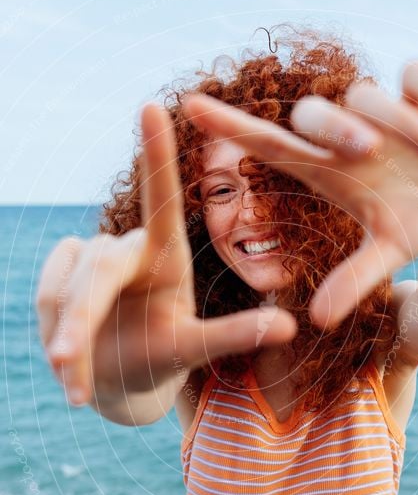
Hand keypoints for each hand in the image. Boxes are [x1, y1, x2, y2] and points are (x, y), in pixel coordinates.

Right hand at [36, 105, 296, 405]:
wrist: (118, 377)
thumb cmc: (163, 358)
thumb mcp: (195, 349)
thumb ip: (235, 336)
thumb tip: (292, 326)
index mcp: (167, 256)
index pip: (162, 201)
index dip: (156, 156)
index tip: (151, 105)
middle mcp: (127, 249)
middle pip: (99, 271)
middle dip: (78, 321)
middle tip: (64, 359)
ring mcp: (88, 260)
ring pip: (65, 291)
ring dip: (67, 343)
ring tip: (79, 389)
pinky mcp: (58, 275)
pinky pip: (47, 295)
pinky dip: (55, 339)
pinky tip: (68, 368)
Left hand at [183, 62, 417, 327]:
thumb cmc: (411, 227)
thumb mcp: (388, 254)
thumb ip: (353, 280)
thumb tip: (319, 319)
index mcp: (327, 171)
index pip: (268, 143)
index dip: (229, 125)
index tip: (188, 105)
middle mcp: (346, 138)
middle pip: (312, 112)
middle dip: (337, 127)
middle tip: (371, 152)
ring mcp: (381, 113)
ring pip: (368, 94)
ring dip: (402, 123)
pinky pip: (417, 76)